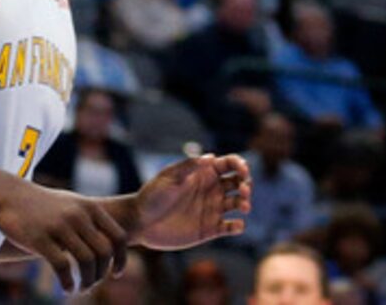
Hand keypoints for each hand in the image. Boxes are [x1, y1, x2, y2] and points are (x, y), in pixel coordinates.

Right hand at [0, 182, 130, 292]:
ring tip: (81, 289)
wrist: (11, 196)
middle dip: (102, 273)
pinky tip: (67, 289)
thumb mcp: (73, 205)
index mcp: (91, 208)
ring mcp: (60, 227)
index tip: (116, 274)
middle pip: (104, 252)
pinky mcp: (40, 239)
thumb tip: (104, 243)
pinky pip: (61, 265)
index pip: (118, 237)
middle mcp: (80, 216)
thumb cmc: (44, 205)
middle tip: (93, 284)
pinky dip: (68, 282)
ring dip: (87, 280)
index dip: (120, 259)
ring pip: (86, 260)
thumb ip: (90, 220)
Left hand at [120, 152, 251, 249]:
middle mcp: (212, 190)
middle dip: (246, 184)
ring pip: (238, 203)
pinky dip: (237, 227)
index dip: (241, 165)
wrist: (138, 224)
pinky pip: (229, 227)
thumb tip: (210, 157)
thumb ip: (188, 167)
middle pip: (239, 182)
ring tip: (244, 207)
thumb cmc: (151, 196)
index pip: (230, 164)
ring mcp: (211, 209)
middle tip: (243, 191)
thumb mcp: (168, 179)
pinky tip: (237, 226)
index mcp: (205, 174)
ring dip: (245, 202)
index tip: (243, 172)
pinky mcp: (208, 229)